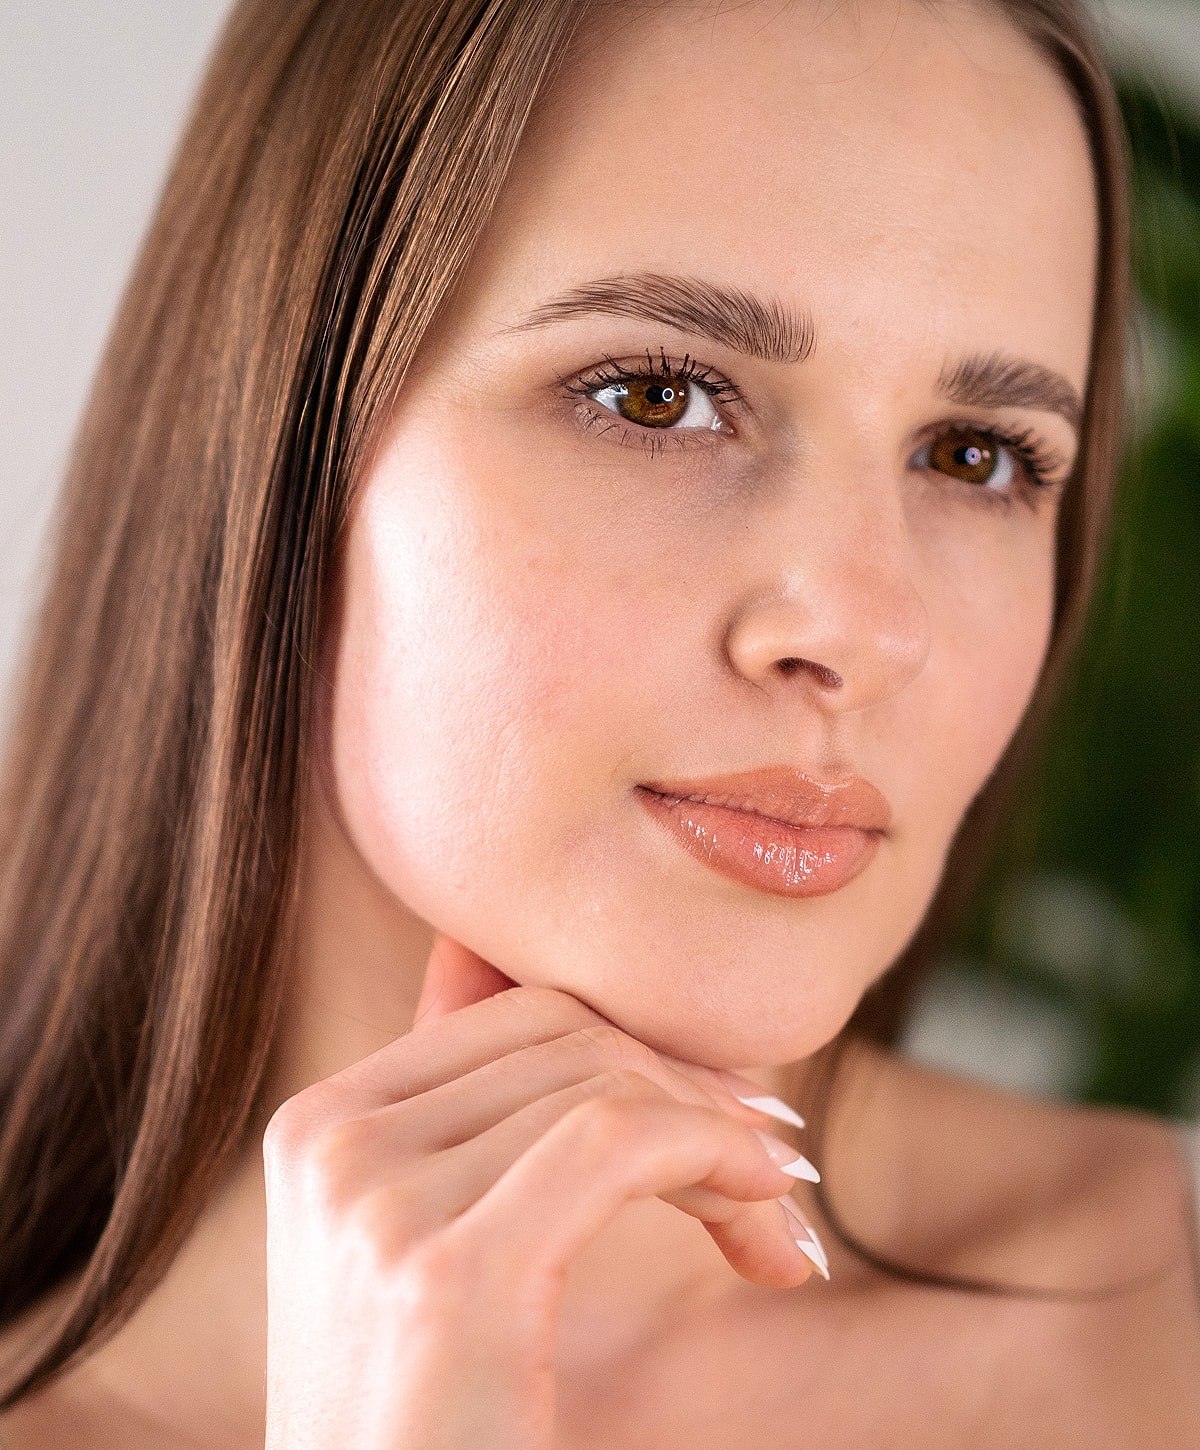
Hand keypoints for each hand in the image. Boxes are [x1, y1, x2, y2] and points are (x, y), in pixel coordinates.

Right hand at [263, 935, 821, 1449]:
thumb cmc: (426, 1426)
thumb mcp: (426, 1248)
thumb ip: (470, 1113)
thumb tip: (499, 962)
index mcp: (319, 1124)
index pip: (521, 1015)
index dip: (645, 1050)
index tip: (729, 1115)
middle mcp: (331, 1143)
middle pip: (571, 1038)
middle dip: (694, 1092)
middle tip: (775, 1169)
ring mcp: (377, 1202)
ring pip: (608, 1087)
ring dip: (724, 1145)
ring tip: (778, 1226)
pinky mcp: (450, 1274)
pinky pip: (620, 1143)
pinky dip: (716, 1164)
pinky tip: (771, 1235)